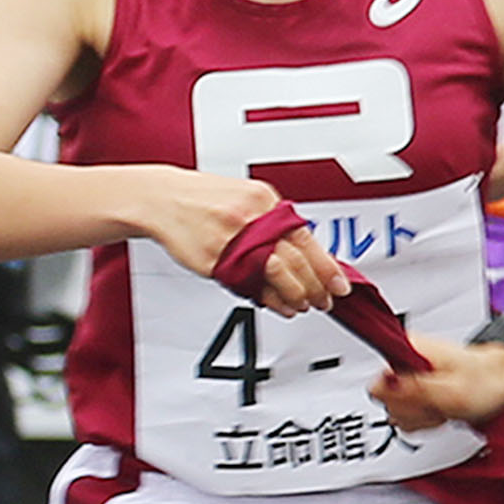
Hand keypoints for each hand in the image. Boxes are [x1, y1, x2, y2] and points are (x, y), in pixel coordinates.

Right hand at [139, 173, 345, 316]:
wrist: (162, 198)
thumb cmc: (206, 201)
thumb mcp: (247, 200)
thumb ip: (277, 226)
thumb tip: (312, 258)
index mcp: (264, 200)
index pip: (306, 239)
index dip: (328, 267)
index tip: (341, 285)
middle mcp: (251, 216)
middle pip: (296, 259)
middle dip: (316, 286)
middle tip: (325, 300)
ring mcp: (232, 237)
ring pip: (277, 273)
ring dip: (295, 295)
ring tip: (303, 304)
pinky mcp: (214, 257)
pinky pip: (250, 284)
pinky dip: (270, 299)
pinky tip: (280, 304)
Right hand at [376, 334, 503, 429]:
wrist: (503, 381)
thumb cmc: (487, 380)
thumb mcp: (454, 391)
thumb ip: (416, 390)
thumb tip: (381, 385)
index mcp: (409, 349)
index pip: (377, 385)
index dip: (400, 400)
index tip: (423, 401)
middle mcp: (404, 360)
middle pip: (386, 401)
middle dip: (415, 411)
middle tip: (439, 405)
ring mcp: (409, 376)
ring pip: (397, 412)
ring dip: (423, 417)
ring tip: (444, 406)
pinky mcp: (415, 391)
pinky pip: (408, 416)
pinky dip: (427, 420)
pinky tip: (442, 410)